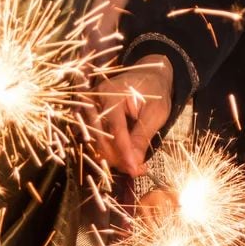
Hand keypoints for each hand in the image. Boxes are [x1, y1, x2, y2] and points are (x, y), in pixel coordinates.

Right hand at [89, 56, 172, 175]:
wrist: (149, 75)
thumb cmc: (154, 92)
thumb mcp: (156, 113)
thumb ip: (143, 137)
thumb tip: (133, 165)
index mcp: (113, 93)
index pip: (116, 129)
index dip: (124, 152)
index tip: (134, 170)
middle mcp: (95, 98)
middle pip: (100, 137)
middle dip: (117, 158)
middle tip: (136, 170)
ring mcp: (89, 106)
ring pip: (95, 140)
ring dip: (112, 156)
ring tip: (132, 163)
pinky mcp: (89, 114)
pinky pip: (94, 137)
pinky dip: (107, 150)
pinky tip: (123, 155)